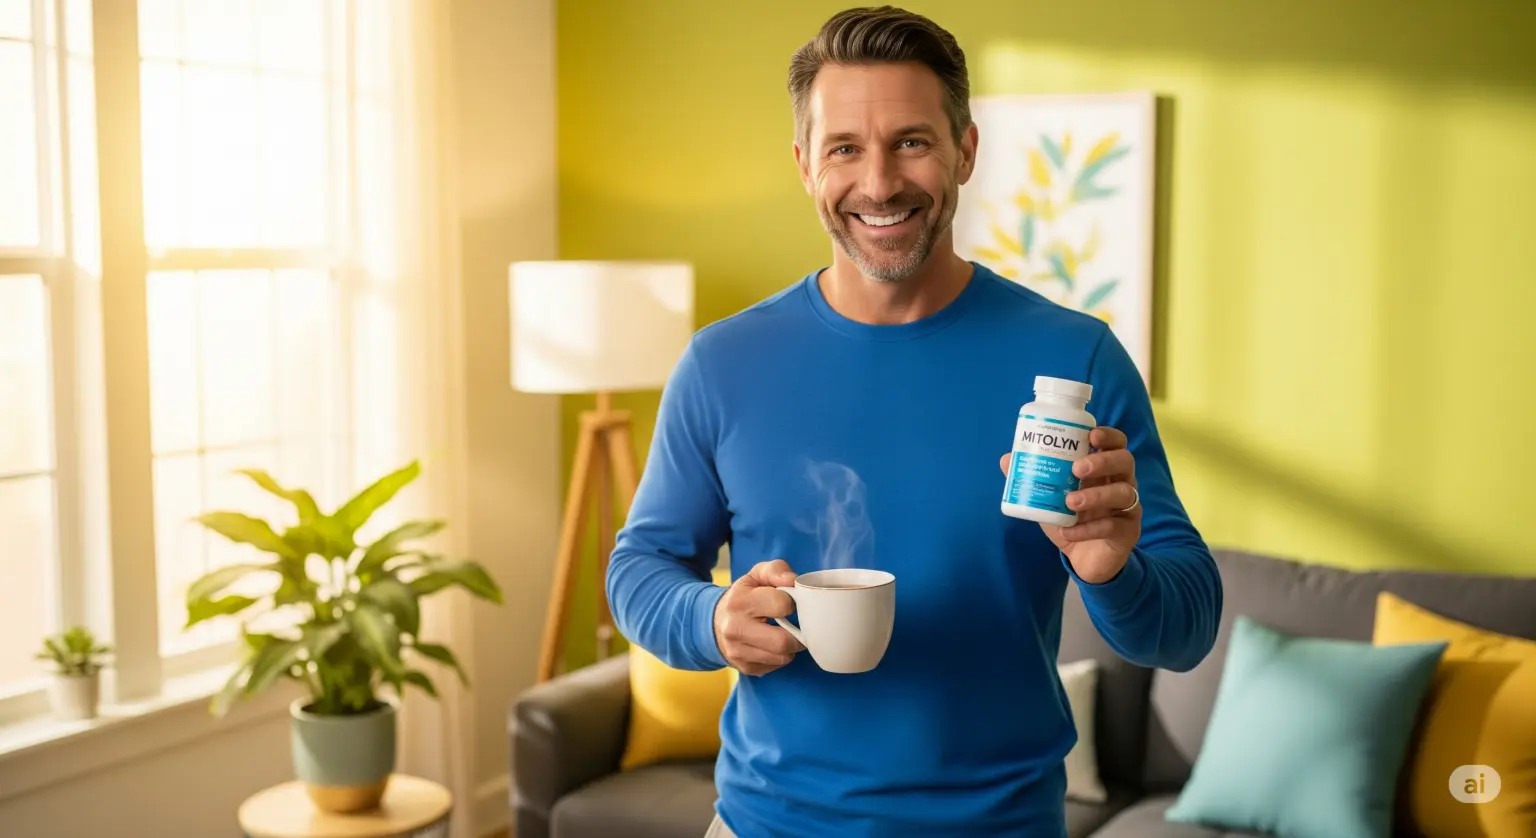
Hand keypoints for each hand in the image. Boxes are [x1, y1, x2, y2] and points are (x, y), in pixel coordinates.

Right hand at [712, 559, 805, 675]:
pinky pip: (776, 666)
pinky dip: (781, 656)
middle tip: (799, 625)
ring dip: (791, 647)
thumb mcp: (756, 575)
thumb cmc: (744, 596)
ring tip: (785, 633)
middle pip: (783, 641)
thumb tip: (793, 580)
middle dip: (798, 634)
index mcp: (740, 602)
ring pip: (783, 657)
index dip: (793, 602)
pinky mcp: (745, 668)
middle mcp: (735, 629)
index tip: (791, 603)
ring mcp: (738, 652)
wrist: (716, 623)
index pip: (782, 605)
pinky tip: (773, 644)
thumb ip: (776, 570)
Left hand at [999, 426, 1140, 584]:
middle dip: (1102, 461)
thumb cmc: (1071, 519)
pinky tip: (1068, 531)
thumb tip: (1005, 459)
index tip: (1091, 435)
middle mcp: (1121, 483)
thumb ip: (1033, 479)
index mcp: (1105, 470)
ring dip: (1095, 495)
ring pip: (1123, 493)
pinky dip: (1088, 528)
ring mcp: (1128, 508)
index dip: (1108, 436)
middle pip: (1125, 461)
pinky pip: (1112, 526)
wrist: (1084, 559)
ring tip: (1070, 502)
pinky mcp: (1128, 532)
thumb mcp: (1049, 498)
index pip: (1116, 444)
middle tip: (1076, 469)